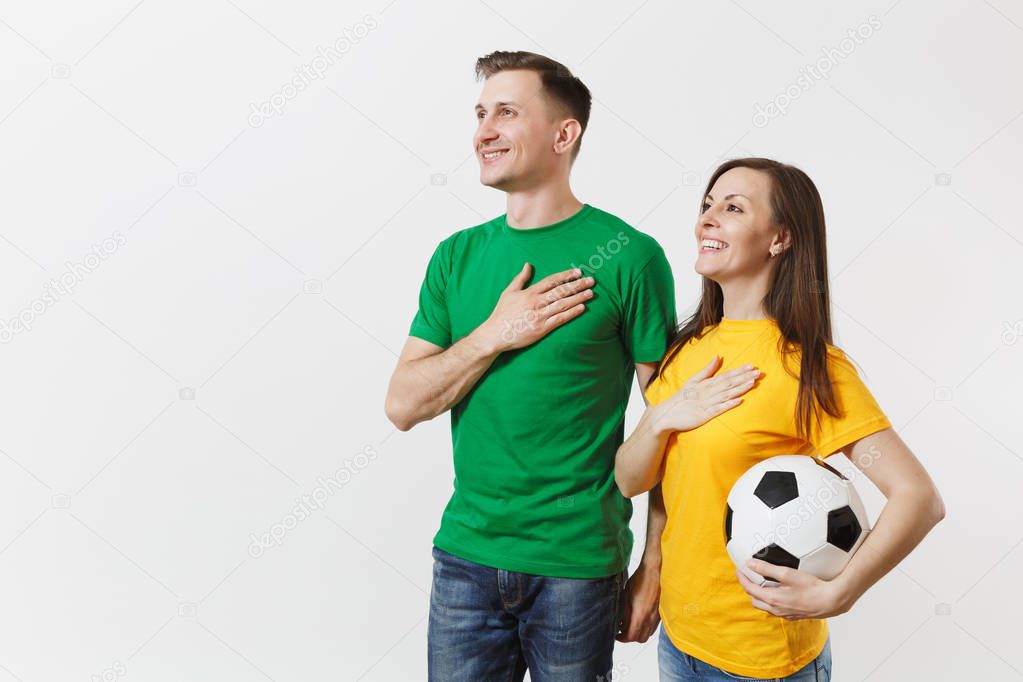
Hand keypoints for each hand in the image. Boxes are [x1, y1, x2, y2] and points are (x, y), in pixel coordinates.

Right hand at [478, 264, 593, 352]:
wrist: (495, 334)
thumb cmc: (501, 313)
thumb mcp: (509, 292)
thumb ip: (520, 278)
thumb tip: (528, 264)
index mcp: (529, 293)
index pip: (551, 281)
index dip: (566, 275)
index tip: (578, 272)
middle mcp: (536, 303)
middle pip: (561, 291)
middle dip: (577, 285)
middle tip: (591, 280)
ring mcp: (539, 316)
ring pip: (563, 304)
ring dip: (578, 298)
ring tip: (591, 293)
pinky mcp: (542, 329)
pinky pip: (560, 319)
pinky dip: (572, 313)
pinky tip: (582, 308)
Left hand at [616, 561, 660, 642]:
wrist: (656, 570)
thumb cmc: (641, 579)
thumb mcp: (626, 595)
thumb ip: (624, 612)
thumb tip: (619, 622)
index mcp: (640, 615)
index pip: (630, 637)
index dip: (621, 637)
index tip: (616, 633)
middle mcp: (650, 619)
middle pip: (639, 639)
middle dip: (629, 637)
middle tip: (621, 629)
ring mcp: (657, 617)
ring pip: (647, 634)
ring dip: (638, 632)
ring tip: (630, 624)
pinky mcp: (661, 613)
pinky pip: (653, 626)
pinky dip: (646, 627)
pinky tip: (640, 618)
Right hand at [651, 356, 758, 433]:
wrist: (667, 414)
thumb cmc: (682, 398)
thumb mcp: (693, 380)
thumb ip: (707, 370)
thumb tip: (717, 356)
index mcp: (705, 383)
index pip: (725, 375)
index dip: (739, 371)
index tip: (752, 366)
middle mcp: (707, 392)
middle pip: (728, 383)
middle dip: (744, 377)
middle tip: (759, 372)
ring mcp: (706, 403)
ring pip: (726, 394)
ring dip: (739, 388)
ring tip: (752, 383)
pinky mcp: (704, 415)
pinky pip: (718, 409)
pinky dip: (728, 404)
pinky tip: (739, 400)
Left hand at [735, 559, 852, 619]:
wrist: (831, 601)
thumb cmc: (811, 587)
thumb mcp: (787, 573)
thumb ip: (767, 568)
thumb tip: (751, 563)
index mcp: (772, 599)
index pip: (749, 589)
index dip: (742, 578)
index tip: (739, 569)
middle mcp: (776, 609)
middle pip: (754, 600)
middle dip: (748, 588)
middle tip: (748, 576)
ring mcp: (785, 614)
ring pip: (764, 606)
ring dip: (759, 595)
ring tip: (760, 583)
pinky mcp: (793, 615)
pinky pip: (775, 610)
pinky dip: (769, 601)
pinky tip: (776, 593)